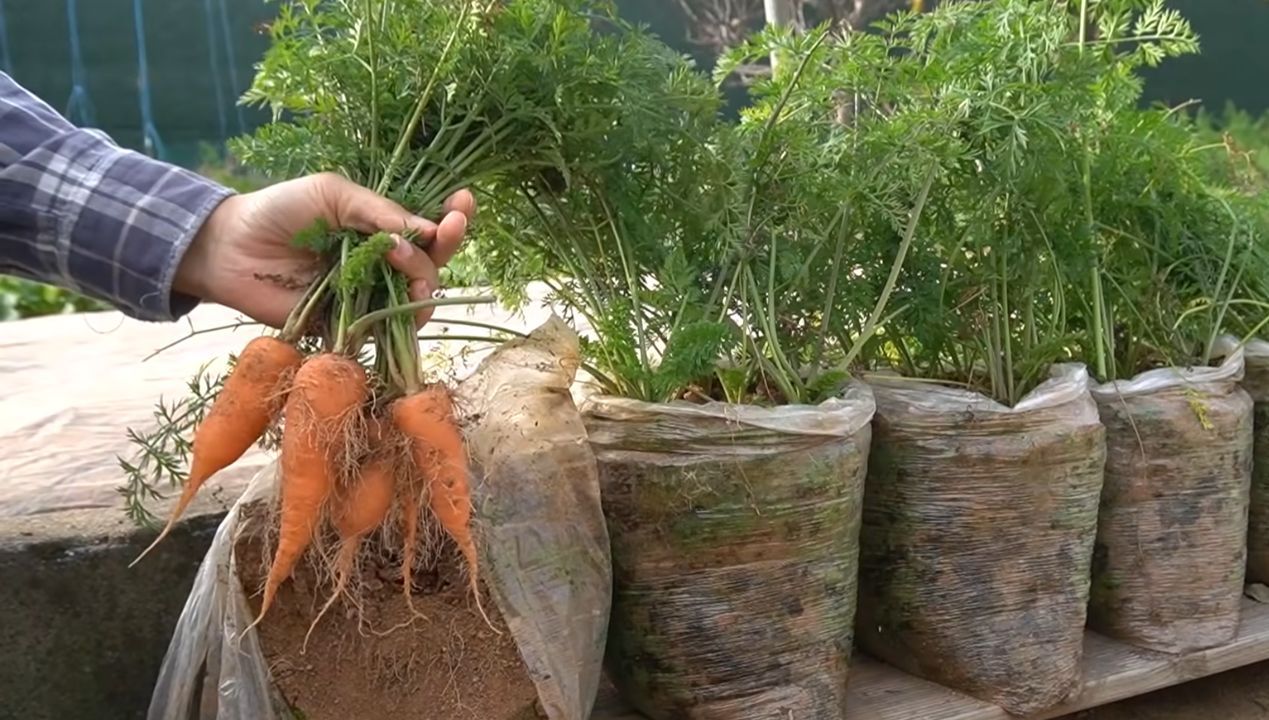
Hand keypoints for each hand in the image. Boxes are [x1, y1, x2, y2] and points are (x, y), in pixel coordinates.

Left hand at [174, 172, 475, 328]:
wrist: (230, 249)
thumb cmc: (279, 210)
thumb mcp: (332, 193)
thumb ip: (378, 211)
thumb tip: (425, 231)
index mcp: (382, 229)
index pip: (430, 228)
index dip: (453, 219)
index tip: (464, 203)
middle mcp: (383, 265)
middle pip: (432, 264)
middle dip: (445, 249)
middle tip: (442, 233)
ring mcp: (369, 297)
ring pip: (417, 299)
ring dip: (424, 282)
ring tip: (405, 262)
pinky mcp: (351, 326)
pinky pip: (387, 331)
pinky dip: (400, 320)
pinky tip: (399, 302)